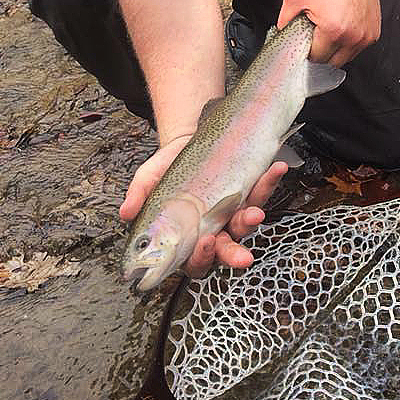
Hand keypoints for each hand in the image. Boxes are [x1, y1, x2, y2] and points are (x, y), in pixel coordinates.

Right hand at [120, 135, 287, 277]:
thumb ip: (138, 196)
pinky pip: (261, 192)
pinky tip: (274, 169)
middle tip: (244, 257)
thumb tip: (125, 213)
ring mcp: (234, 212)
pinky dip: (269, 182)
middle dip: (235, 255)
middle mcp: (215, 230)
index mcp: (189, 237)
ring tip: (256, 212)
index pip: (195, 260)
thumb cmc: (167, 168)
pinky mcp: (249, 191)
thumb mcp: (149, 179)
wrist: (188, 139)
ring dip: (252, 220)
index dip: (201, 258)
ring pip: (246, 225)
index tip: (205, 243)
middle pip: (226, 251)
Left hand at [277, 0, 380, 65]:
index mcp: (333, 30)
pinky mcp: (373, 34)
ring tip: (329, 29)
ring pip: (345, 58)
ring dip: (335, 50)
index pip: (316, 58)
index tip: (305, 41)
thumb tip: (282, 34)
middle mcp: (352, 37)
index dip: (307, 50)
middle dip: (321, 52)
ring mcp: (364, 37)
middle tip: (316, 35)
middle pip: (331, 62)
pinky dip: (347, 44)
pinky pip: (356, 49)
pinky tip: (341, 27)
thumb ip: (284, 19)